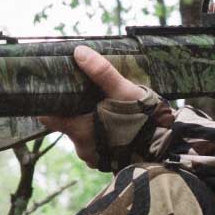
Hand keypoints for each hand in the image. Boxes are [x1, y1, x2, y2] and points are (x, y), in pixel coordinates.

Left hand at [40, 45, 150, 167]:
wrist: (167, 150)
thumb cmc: (144, 122)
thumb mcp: (124, 91)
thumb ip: (102, 72)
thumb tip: (79, 52)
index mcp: (80, 130)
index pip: (48, 117)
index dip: (48, 103)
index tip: (53, 90)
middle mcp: (83, 147)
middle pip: (67, 124)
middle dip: (75, 109)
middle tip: (86, 92)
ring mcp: (95, 158)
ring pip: (84, 134)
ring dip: (90, 122)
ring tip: (103, 105)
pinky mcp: (107, 162)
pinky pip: (97, 144)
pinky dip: (101, 133)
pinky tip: (114, 121)